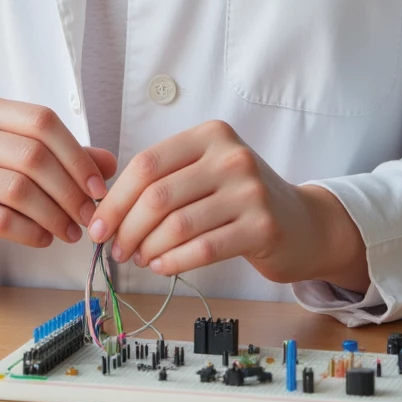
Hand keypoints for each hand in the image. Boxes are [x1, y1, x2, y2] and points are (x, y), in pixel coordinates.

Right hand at [0, 96, 116, 268]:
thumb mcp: (22, 160)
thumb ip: (64, 156)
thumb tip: (110, 163)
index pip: (42, 121)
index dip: (76, 154)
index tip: (98, 187)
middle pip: (34, 156)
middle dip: (70, 190)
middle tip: (89, 216)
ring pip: (19, 189)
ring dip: (54, 214)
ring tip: (71, 231)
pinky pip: (1, 219)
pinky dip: (32, 232)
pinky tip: (45, 238)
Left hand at [86, 120, 368, 290]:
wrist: (303, 222)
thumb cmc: (242, 200)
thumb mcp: (207, 172)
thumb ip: (165, 180)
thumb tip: (106, 210)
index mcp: (210, 135)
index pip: (147, 164)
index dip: (116, 198)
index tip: (98, 225)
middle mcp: (231, 156)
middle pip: (158, 196)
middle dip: (127, 228)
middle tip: (116, 249)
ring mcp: (250, 190)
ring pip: (177, 225)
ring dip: (148, 248)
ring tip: (141, 258)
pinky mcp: (262, 226)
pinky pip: (203, 248)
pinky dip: (173, 262)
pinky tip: (163, 266)